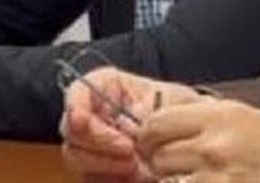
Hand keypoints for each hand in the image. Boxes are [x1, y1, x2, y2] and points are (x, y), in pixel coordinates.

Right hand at [60, 67, 201, 181]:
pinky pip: (90, 178)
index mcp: (104, 87)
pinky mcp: (95, 169)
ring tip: (136, 168)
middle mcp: (90, 114)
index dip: (75, 106)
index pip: (78, 91)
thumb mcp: (174, 100)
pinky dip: (110, 179)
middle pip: (72, 129)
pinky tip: (134, 178)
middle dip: (99, 143)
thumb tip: (134, 118)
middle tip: (129, 151)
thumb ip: (153, 107)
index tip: (82, 121)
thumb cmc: (178, 110)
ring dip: (105, 165)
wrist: (187, 137)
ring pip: (75, 157)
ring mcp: (89, 144)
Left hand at [135, 98, 259, 182]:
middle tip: (170, 166)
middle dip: (157, 162)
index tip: (152, 142)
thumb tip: (167, 120)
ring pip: (166, 181)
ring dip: (173, 182)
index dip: (148, 135)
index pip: (156, 122)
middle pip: (155, 155)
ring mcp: (218, 180)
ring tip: (196, 177)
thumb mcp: (250, 117)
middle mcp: (215, 146)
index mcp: (221, 116)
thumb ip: (207, 118)